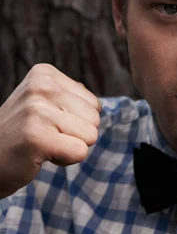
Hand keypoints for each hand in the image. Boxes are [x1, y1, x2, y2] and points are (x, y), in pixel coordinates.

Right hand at [0, 64, 100, 198]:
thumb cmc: (21, 134)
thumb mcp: (42, 103)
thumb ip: (71, 98)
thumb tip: (98, 105)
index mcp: (44, 74)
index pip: (94, 105)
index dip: (75, 121)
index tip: (46, 124)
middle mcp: (40, 86)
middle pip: (95, 119)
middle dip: (75, 135)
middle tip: (44, 136)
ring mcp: (37, 110)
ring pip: (90, 136)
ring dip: (69, 147)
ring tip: (41, 143)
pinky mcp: (37, 136)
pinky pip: (80, 152)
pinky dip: (64, 160)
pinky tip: (40, 154)